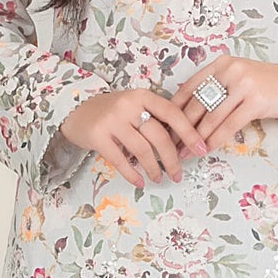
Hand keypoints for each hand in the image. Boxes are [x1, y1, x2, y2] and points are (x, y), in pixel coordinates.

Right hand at [58, 84, 208, 186]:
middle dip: (172, 159)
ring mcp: (112, 121)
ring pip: (142, 150)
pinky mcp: (98, 137)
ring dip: (155, 168)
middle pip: (159, 136)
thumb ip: (155, 118)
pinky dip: (133, 174)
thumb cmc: (113, 111)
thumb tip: (183, 144)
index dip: (189, 132)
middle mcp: (128, 106)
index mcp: (142, 96)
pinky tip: (141, 182)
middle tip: (178, 174)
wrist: (76, 109)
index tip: (201, 149)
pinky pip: (121, 160)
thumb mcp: (135, 105)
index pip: (172, 113)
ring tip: (160, 178)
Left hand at [173, 55, 277, 146]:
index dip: (173, 109)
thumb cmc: (270, 86)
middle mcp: (230, 70)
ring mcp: (243, 84)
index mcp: (221, 64)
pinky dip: (215, 140)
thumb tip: (189, 111)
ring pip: (211, 116)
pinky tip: (207, 150)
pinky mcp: (255, 101)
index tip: (163, 126)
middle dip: (181, 127)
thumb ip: (217, 88)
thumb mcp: (240, 79)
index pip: (189, 87)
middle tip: (169, 145)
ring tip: (185, 153)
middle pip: (197, 103)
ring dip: (196, 138)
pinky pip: (228, 125)